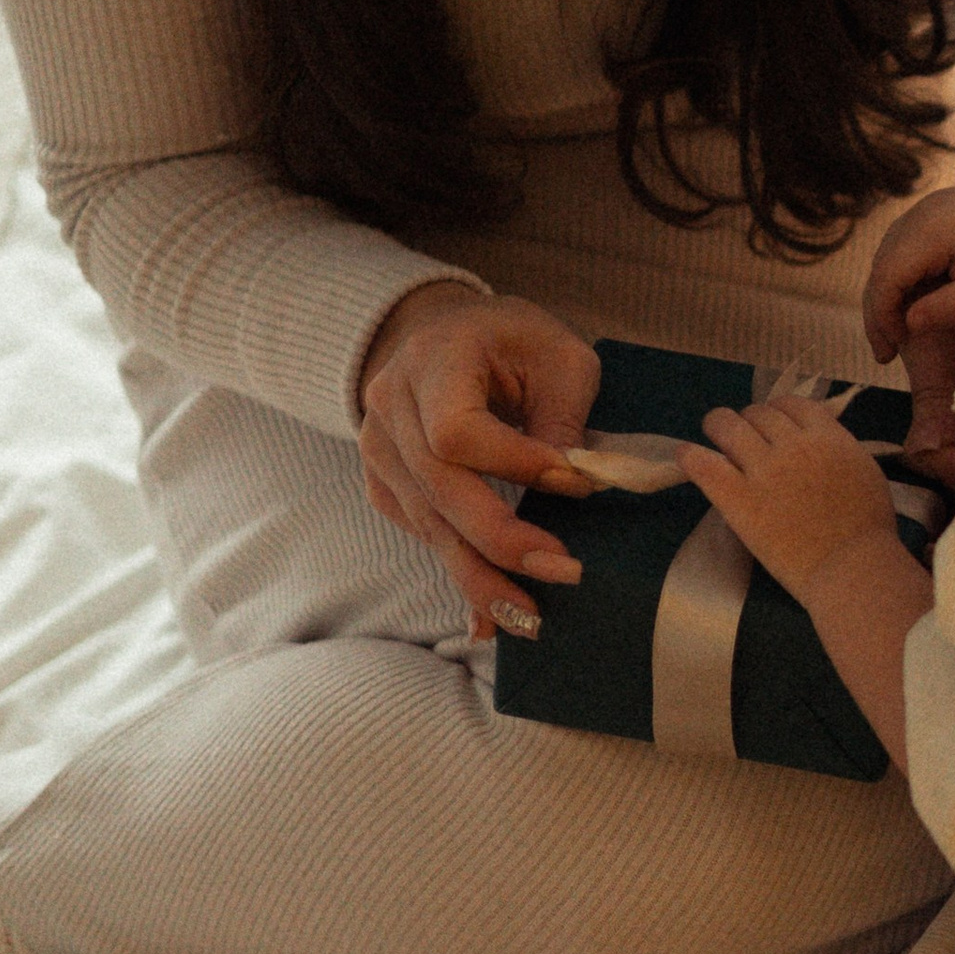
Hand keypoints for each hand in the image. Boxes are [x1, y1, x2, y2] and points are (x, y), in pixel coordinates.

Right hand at [358, 284, 599, 638]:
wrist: (445, 335)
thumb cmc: (512, 341)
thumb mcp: (558, 354)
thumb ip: (563, 416)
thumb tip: (572, 487)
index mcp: (435, 358)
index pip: (458, 431)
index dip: (516, 464)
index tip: (576, 484)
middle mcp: (391, 404)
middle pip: (438, 487)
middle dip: (501, 538)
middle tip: (563, 572)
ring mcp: (378, 447)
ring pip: (428, 522)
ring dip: (481, 575)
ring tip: (531, 618)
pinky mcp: (383, 483)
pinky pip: (422, 534)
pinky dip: (460, 570)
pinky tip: (494, 613)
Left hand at [674, 398, 900, 602]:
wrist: (852, 568)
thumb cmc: (868, 530)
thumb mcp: (864, 472)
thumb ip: (838, 451)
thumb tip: (819, 445)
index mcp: (828, 436)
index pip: (792, 404)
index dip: (778, 411)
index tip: (772, 425)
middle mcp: (793, 444)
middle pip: (759, 413)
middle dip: (750, 421)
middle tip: (745, 437)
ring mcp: (763, 470)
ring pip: (728, 426)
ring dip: (719, 425)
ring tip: (714, 434)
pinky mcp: (738, 499)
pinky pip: (703, 465)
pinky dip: (691, 456)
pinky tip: (686, 455)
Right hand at [863, 190, 954, 455]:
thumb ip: (948, 309)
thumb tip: (906, 325)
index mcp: (934, 228)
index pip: (888, 276)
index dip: (881, 318)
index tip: (888, 354)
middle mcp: (924, 209)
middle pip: (882, 265)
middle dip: (878, 311)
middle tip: (884, 353)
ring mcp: (928, 205)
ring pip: (888, 255)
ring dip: (887, 294)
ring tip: (893, 335)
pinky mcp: (936, 209)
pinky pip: (905, 246)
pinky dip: (902, 277)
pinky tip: (910, 307)